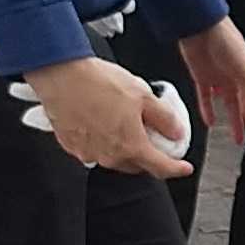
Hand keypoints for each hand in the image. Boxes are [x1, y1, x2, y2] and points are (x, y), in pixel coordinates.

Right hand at [24, 56, 190, 177]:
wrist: (61, 75)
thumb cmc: (98, 83)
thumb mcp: (143, 96)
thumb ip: (164, 119)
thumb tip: (175, 131)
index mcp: (131, 146)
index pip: (160, 168)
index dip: (176, 169)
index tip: (183, 167)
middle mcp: (109, 156)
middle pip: (137, 165)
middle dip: (148, 154)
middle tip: (151, 135)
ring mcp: (89, 153)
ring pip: (114, 158)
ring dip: (124, 147)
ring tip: (123, 121)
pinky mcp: (72, 146)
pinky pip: (94, 150)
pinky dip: (102, 141)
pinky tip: (102, 120)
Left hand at [175, 20, 244, 152]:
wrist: (199, 26)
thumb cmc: (226, 39)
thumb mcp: (244, 70)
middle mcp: (239, 79)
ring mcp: (221, 79)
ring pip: (231, 107)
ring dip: (236, 124)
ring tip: (238, 140)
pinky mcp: (203, 78)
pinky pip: (206, 99)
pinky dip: (208, 111)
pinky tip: (210, 121)